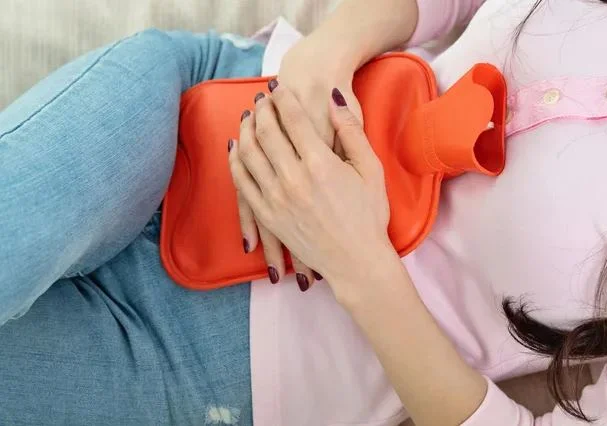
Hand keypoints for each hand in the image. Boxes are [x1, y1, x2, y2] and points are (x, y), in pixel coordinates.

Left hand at [235, 35, 362, 289]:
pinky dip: (235, 159)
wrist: (357, 262)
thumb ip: (351, 132)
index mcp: (320, 163)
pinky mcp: (267, 215)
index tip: (278, 86)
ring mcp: (276, 198)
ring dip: (245, 129)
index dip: (283, 97)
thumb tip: (334, 98)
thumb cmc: (369, 216)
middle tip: (261, 98)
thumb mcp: (371, 170)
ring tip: (248, 117)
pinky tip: (236, 147)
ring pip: (249, 153)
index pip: (292, 118)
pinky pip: (242, 181)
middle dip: (262, 109)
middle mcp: (293, 178)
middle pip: (266, 131)